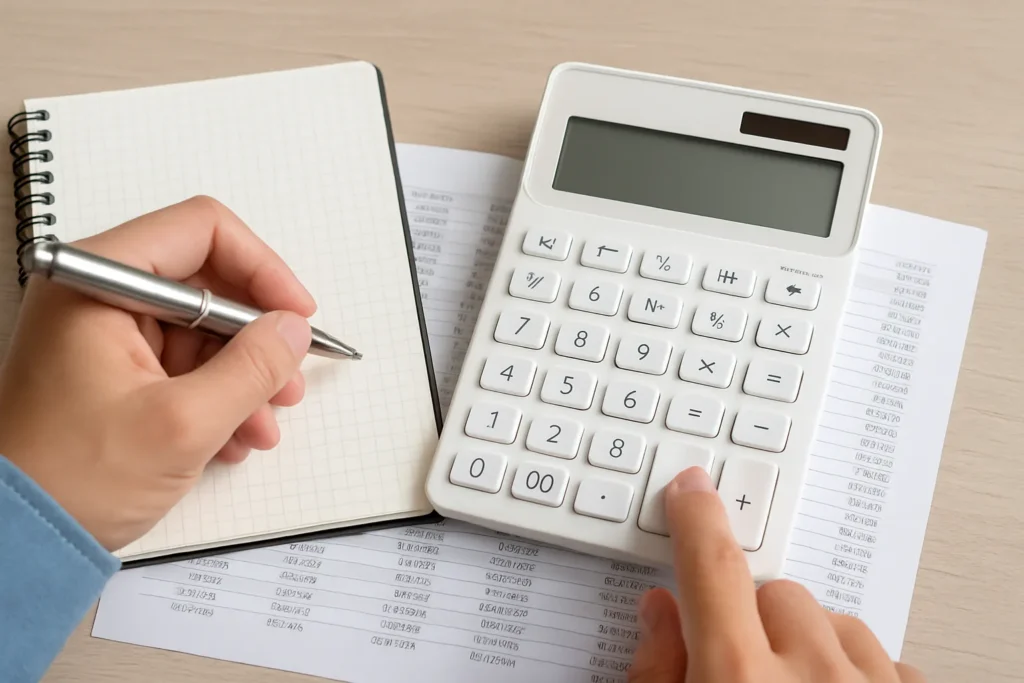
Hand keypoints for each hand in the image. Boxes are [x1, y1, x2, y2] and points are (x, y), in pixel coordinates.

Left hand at [0, 196, 314, 550]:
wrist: (13, 545)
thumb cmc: (72, 481)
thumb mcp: (183, 425)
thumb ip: (251, 369)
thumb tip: (294, 330)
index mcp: (97, 283)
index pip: (201, 231)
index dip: (262, 268)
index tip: (297, 316)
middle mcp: (97, 296)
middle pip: (207, 284)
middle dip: (257, 337)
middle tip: (287, 383)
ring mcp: (103, 336)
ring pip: (201, 331)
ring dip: (243, 377)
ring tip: (262, 427)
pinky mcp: (111, 373)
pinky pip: (182, 365)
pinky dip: (216, 396)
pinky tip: (233, 439)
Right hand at [627, 467, 925, 682]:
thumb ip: (658, 671)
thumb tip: (661, 614)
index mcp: (738, 680)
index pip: (711, 568)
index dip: (697, 520)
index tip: (693, 489)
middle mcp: (812, 678)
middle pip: (778, 595)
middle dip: (752, 620)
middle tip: (737, 669)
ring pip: (837, 622)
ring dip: (809, 647)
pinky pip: (886, 660)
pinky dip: (857, 674)